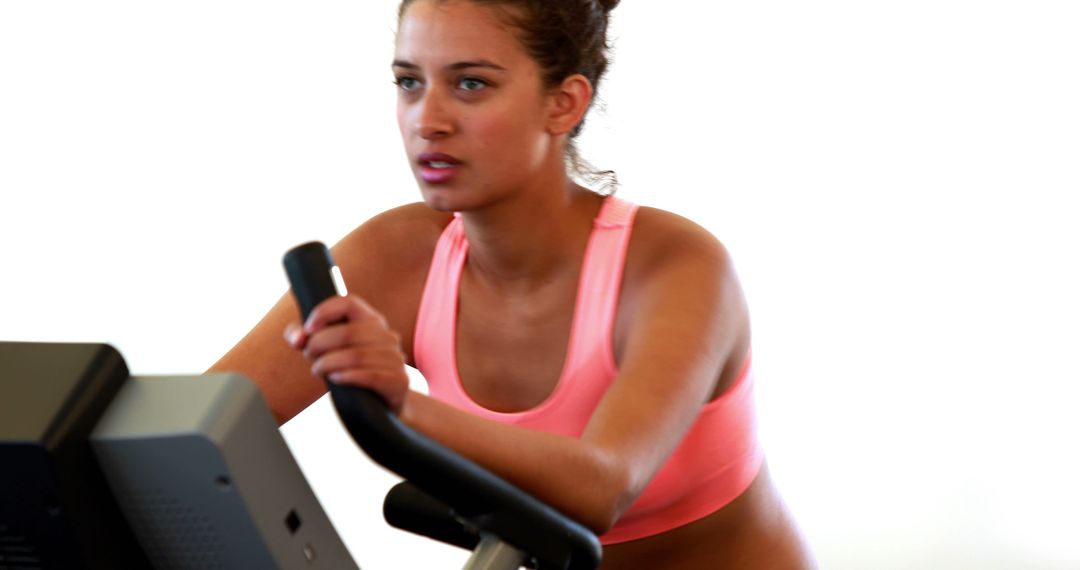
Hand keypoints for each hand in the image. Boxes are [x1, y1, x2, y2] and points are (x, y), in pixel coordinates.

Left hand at [284, 295, 409, 412]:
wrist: (381, 407)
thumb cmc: (350, 373)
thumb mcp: (326, 352)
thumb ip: (304, 339)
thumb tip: (297, 338)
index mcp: (371, 321)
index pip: (348, 303)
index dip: (324, 311)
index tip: (308, 328)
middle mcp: (387, 336)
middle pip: (348, 332)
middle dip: (320, 344)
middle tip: (308, 355)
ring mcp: (395, 359)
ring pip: (356, 356)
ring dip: (328, 363)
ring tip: (317, 370)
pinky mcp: (398, 381)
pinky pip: (370, 376)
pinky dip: (347, 376)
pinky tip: (335, 379)